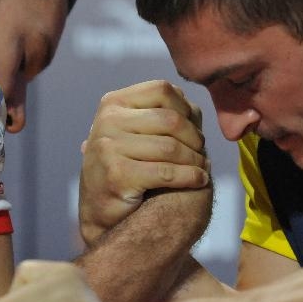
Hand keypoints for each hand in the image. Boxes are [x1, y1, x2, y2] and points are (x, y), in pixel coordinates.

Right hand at [79, 80, 209, 244]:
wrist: (101, 211)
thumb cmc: (126, 167)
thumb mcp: (135, 133)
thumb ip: (162, 116)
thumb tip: (194, 108)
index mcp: (113, 103)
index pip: (162, 90)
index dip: (186, 108)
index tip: (194, 130)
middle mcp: (108, 121)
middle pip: (171, 119)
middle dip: (194, 138)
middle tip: (202, 153)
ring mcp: (109, 147)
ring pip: (171, 147)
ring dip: (195, 160)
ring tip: (202, 168)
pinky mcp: (117, 175)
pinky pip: (167, 172)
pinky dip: (190, 176)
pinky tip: (199, 180)